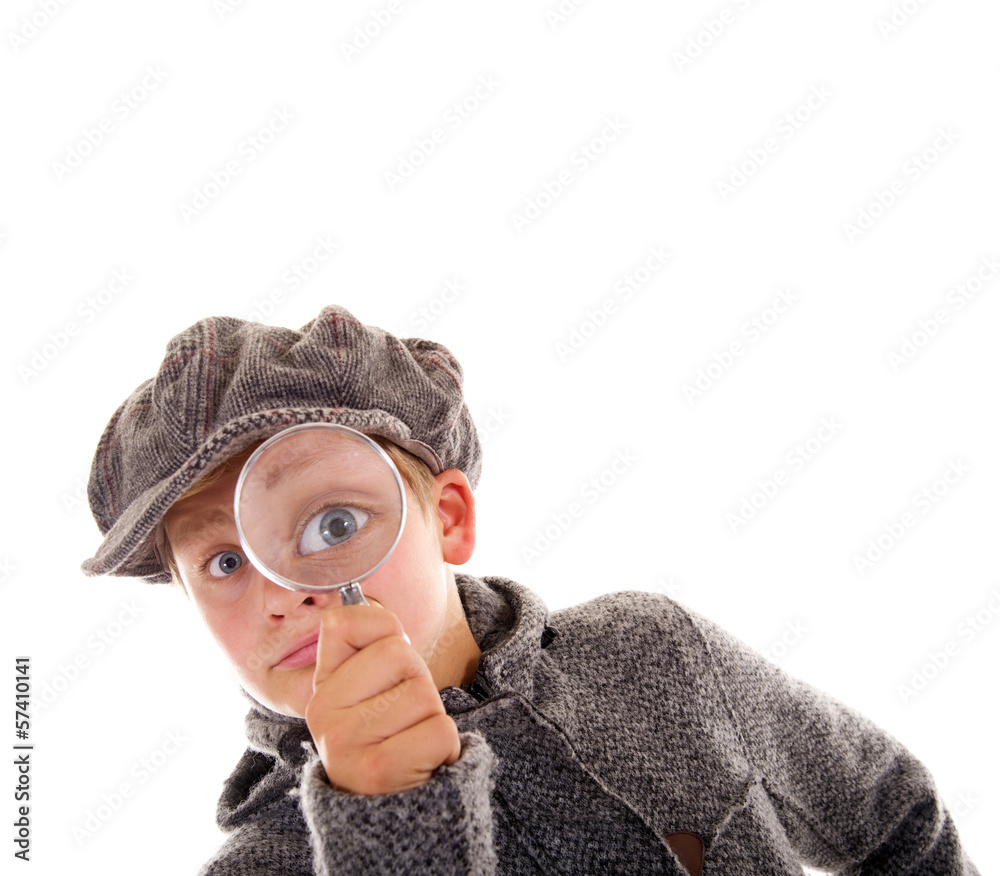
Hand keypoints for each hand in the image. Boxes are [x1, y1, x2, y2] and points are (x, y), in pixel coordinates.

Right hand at [305, 604, 461, 795]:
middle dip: (418, 681)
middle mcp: (322, 712)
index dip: (382, 630)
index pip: (346, 620)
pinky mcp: (376, 770)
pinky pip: (439, 729)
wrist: (392, 810)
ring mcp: (344, 742)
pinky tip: (420, 760)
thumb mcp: (369, 692)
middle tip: (404, 714)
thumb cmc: (390, 737)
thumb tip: (365, 600)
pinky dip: (444, 744)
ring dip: (432, 716)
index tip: (386, 663)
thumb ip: (368, 648)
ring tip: (410, 739)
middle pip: (399, 653)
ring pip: (423, 693)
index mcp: (321, 686)